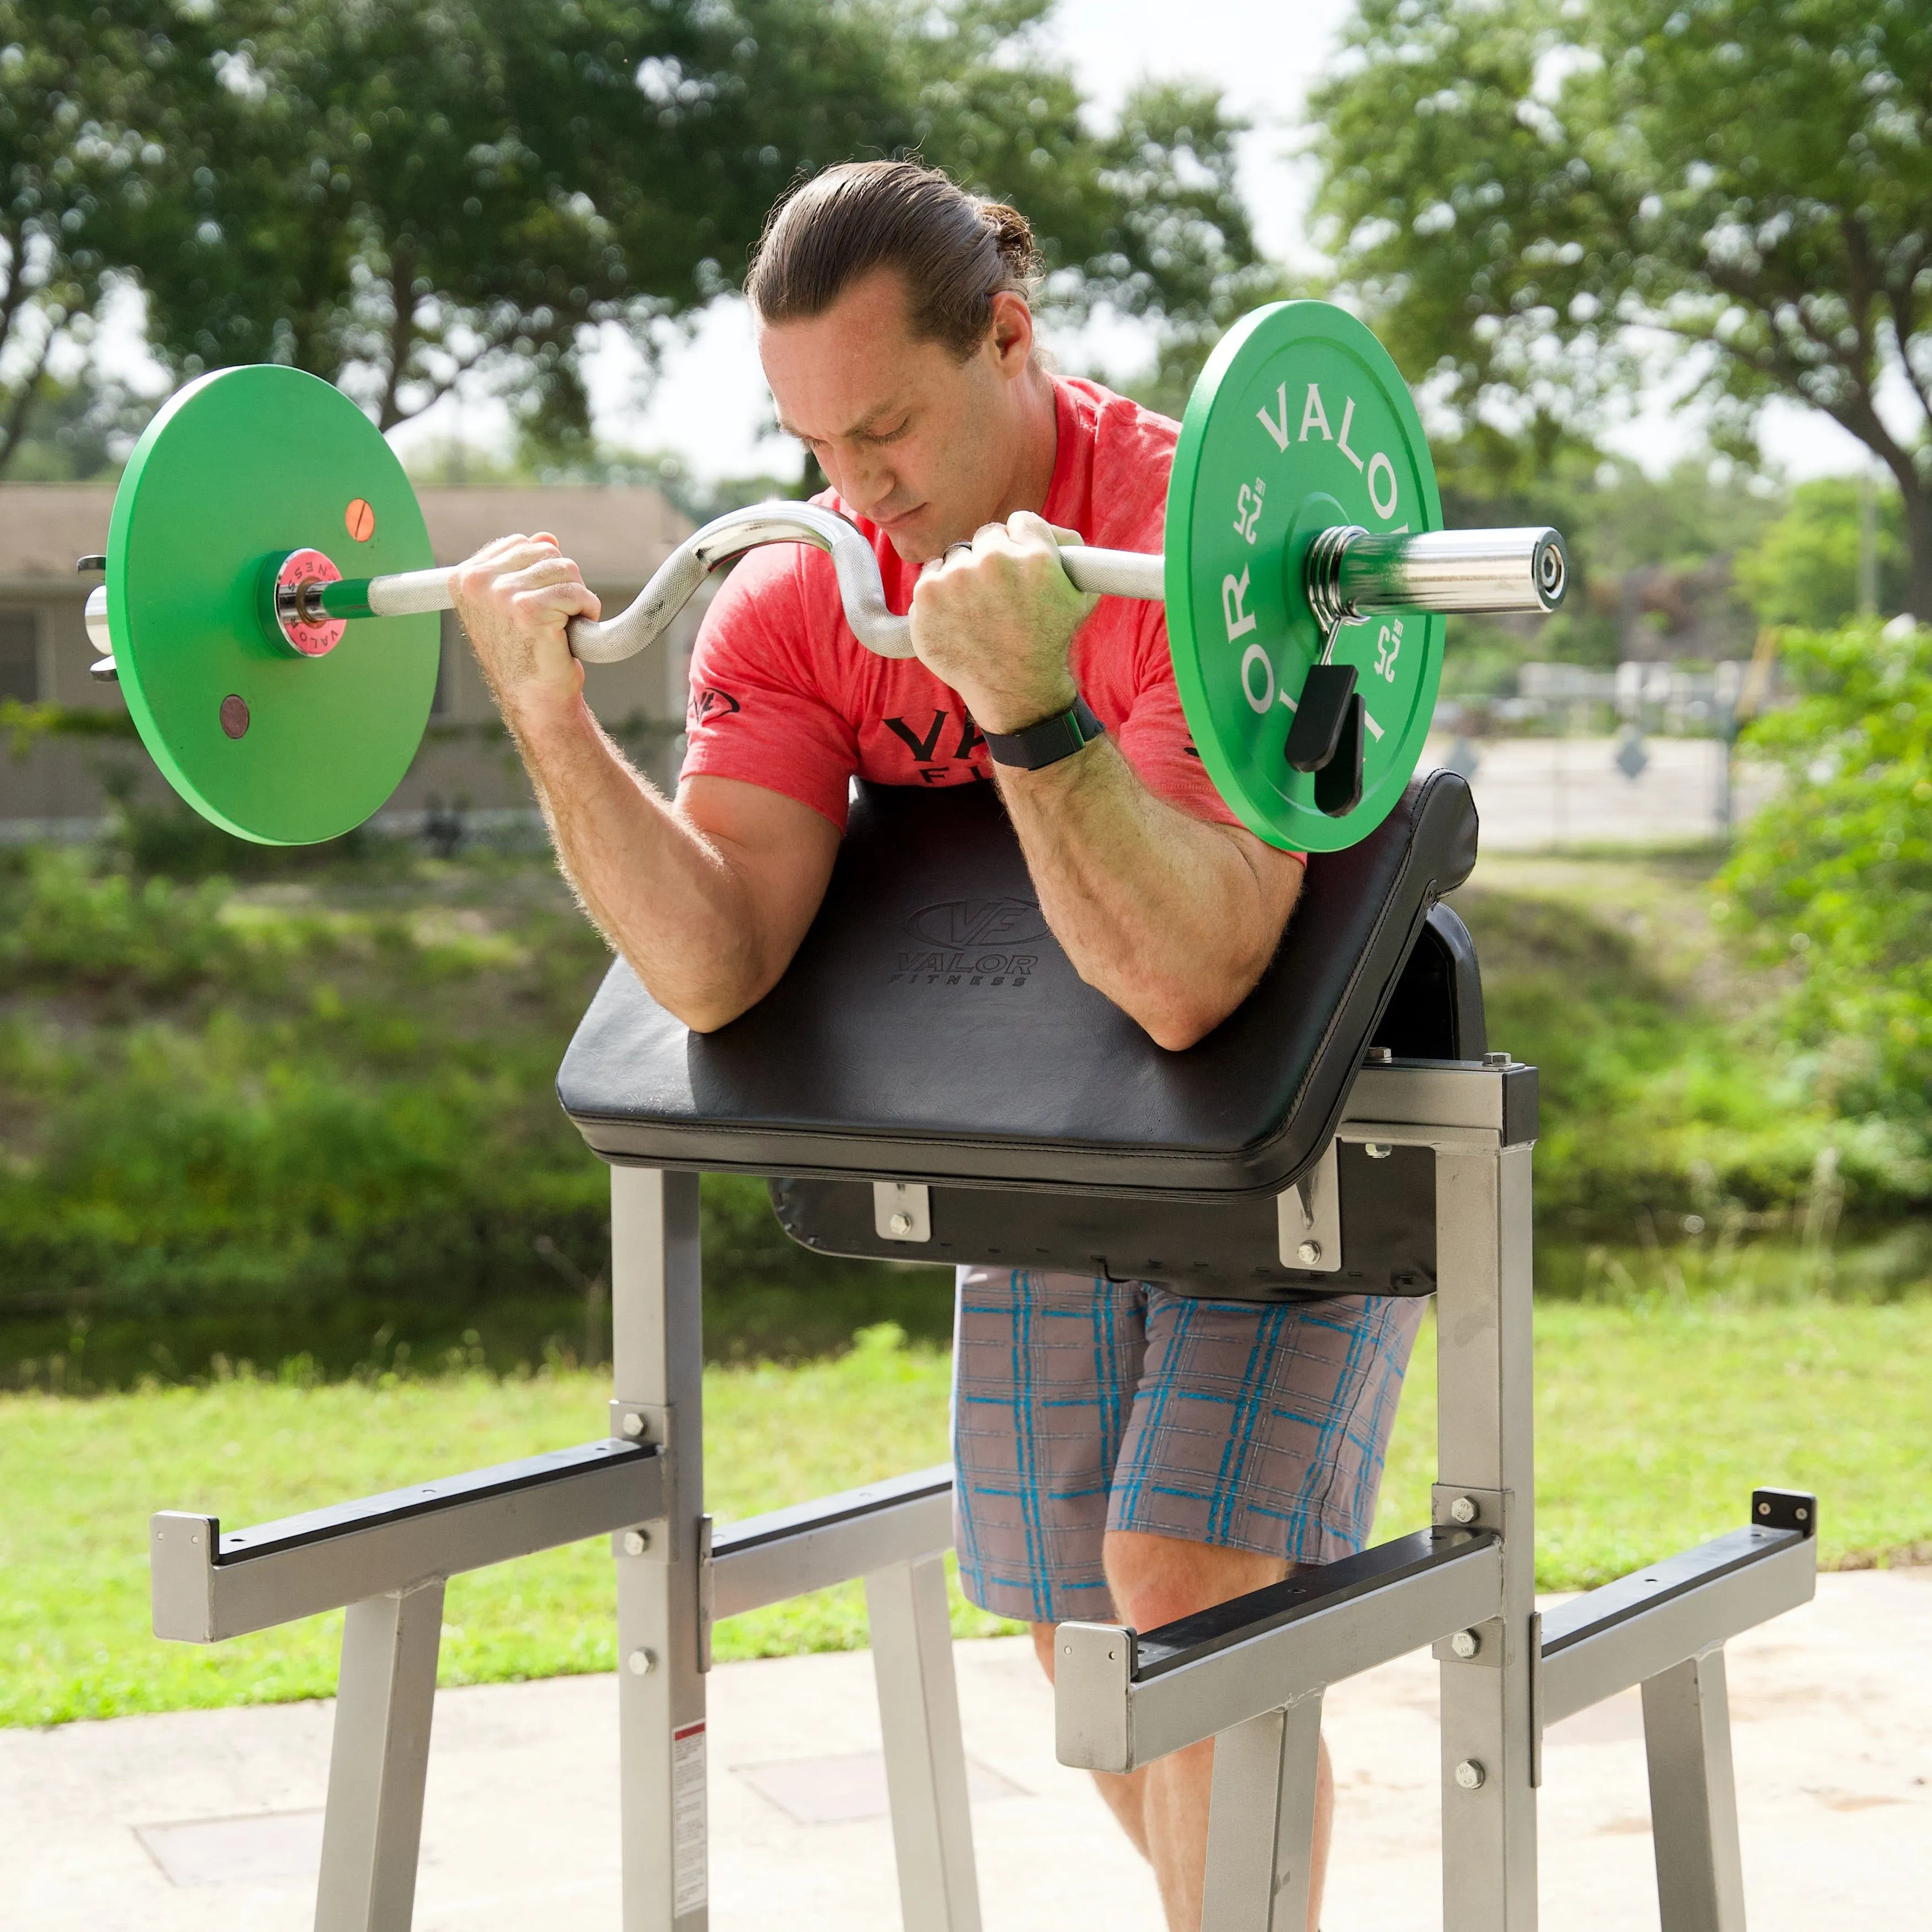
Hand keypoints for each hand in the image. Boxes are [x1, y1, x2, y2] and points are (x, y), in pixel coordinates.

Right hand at [450, 533, 600, 733]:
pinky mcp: (529, 609)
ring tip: (561, 626)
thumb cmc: (527, 655)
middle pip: (546, 551)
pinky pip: (577, 592)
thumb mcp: (517, 604)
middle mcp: (477, 582)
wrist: (535, 700)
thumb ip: (526, 566)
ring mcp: (501, 594)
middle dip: (562, 583)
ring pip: (566, 569)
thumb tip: (547, 537)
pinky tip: (571, 633)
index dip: (542, 573)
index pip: (521, 543)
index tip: (535, 607)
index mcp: (465, 577)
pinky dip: (587, 611)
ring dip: (576, 598)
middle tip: (554, 618)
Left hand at [908, 511, 1097, 734]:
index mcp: (1034, 556)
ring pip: (955, 555)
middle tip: (998, 594)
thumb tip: (1038, 525)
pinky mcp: (926, 596)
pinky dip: (939, 593)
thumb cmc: (1048, 641)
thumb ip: (1069, 546)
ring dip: (962, 575)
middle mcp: (993, 561)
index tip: (1019, 566)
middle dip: (991, 558)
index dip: (1021, 544)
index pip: (1020, 522)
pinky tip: (957, 617)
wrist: (1015, 689)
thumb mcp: (1080, 594)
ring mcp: (955, 579)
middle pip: (986, 536)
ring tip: (977, 609)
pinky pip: (929, 575)